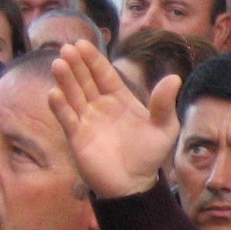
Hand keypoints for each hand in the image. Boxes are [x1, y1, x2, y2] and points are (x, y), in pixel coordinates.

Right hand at [47, 40, 182, 197]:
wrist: (134, 185)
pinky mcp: (77, 137)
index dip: (93, 60)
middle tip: (68, 49)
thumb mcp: (164, 128)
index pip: (104, 74)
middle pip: (86, 80)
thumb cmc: (150, 156)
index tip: (82, 44)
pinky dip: (60, 106)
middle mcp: (100, 106)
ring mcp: (87, 120)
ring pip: (73, 95)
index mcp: (120, 99)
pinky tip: (55, 93)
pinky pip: (67, 118)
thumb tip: (174, 77)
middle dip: (77, 65)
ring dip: (66, 80)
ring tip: (58, 64)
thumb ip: (164, 104)